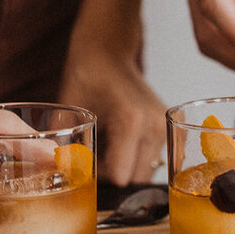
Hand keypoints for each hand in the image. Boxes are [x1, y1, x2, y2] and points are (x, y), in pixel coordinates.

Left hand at [59, 46, 166, 186]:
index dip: (100, 174)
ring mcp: (166, 125)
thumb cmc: (86, 78)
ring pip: (145, 170)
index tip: (87, 157)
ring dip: (126, 165)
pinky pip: (154, 159)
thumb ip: (67, 150)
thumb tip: (64, 179)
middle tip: (97, 151)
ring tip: (110, 141)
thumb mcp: (69, 115)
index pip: (120, 176)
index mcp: (131, 121)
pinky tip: (124, 140)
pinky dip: (138, 157)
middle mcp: (155, 124)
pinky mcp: (170, 126)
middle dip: (114, 172)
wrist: (107, 54)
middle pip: (135, 178)